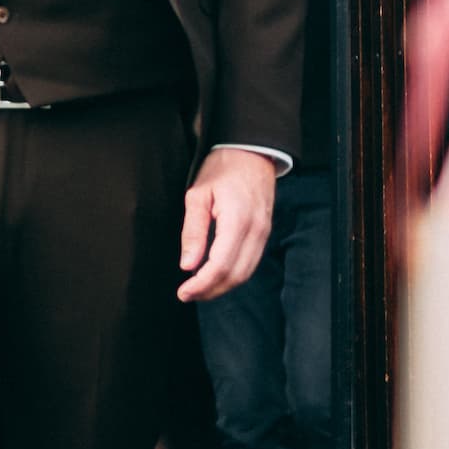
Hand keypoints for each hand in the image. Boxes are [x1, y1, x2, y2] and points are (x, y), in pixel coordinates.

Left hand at [178, 147, 276, 301]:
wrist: (251, 153)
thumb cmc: (222, 170)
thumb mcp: (198, 195)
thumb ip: (193, 231)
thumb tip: (187, 264)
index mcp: (237, 221)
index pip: (220, 265)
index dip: (201, 284)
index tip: (183, 292)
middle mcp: (255, 231)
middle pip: (235, 275)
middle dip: (211, 291)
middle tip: (188, 295)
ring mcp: (264, 233)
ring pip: (246, 273)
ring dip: (222, 286)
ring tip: (199, 289)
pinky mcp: (265, 233)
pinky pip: (251, 262)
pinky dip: (233, 275)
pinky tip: (215, 275)